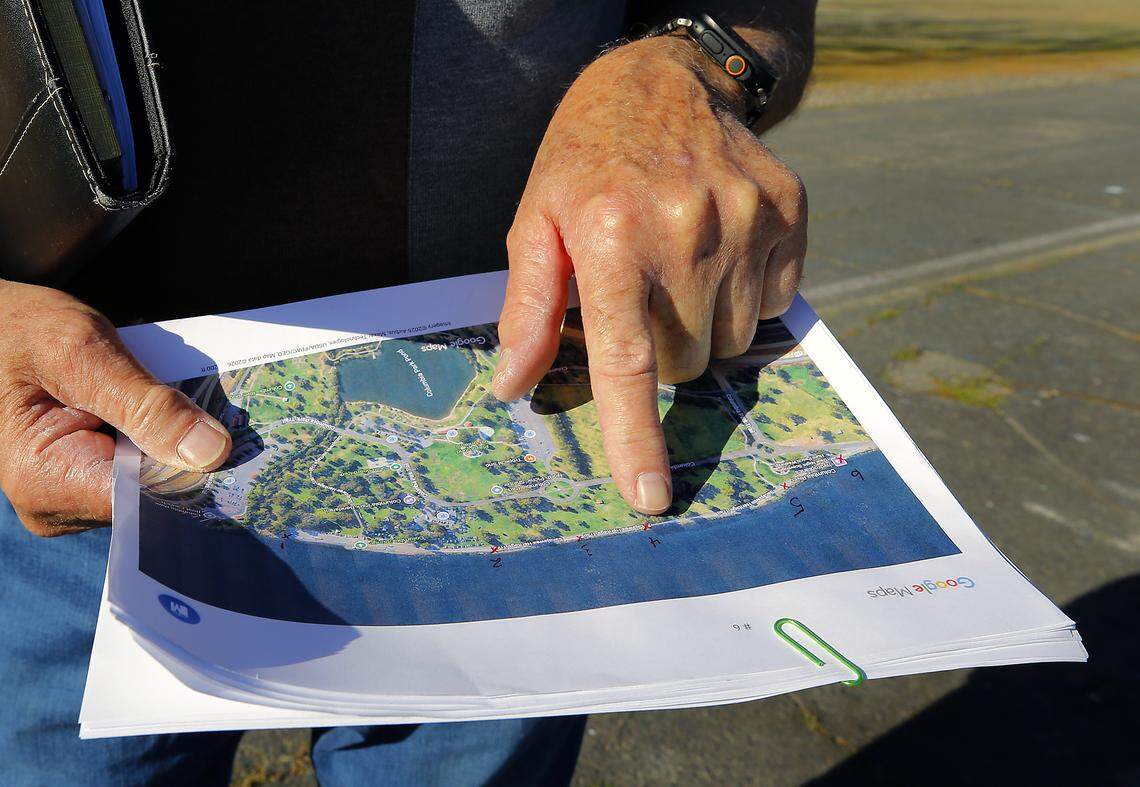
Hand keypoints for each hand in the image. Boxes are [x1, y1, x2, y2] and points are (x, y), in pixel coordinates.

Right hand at [0, 281, 231, 535]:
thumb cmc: (17, 331)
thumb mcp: (81, 352)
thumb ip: (145, 404)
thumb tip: (211, 453)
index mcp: (45, 481)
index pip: (146, 499)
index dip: (196, 474)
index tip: (242, 450)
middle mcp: (57, 504)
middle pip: (151, 495)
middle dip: (191, 456)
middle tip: (229, 419)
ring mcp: (70, 496)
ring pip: (151, 481)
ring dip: (178, 444)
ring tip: (195, 408)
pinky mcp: (84, 479)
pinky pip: (140, 467)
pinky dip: (162, 438)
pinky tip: (174, 413)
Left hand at [493, 36, 806, 514]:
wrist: (664, 78)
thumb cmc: (586, 156)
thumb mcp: (536, 219)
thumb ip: (529, 306)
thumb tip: (513, 385)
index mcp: (614, 238)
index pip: (628, 364)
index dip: (637, 438)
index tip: (650, 497)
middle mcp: (688, 232)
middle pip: (684, 361)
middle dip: (658, 349)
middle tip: (639, 295)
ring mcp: (749, 221)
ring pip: (731, 341)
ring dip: (702, 325)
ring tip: (678, 266)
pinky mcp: (790, 212)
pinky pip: (774, 304)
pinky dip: (744, 295)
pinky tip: (717, 250)